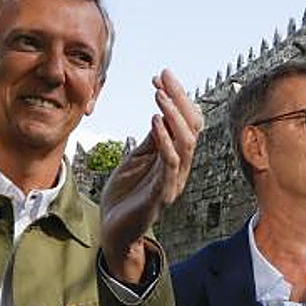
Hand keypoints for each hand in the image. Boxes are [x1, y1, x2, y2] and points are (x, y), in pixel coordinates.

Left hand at [100, 69, 202, 281]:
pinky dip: (165, 141)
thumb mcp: (138, 158)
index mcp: (176, 157)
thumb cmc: (126, 194)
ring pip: (186, 144)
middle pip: (192, 128)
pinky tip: (154, 121)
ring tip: (159, 96)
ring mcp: (173, 182)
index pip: (186, 122)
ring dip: (174, 116)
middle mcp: (180, 168)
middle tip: (164, 77)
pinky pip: (170, 165)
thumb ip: (153, 139)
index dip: (177, 97)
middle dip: (180, 99)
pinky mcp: (161, 195)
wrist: (113, 230)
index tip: (160, 76)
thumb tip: (162, 110)